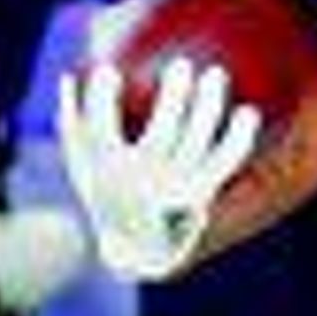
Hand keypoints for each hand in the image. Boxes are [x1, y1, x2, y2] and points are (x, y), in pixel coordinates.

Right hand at [55, 57, 260, 280]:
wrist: (136, 250)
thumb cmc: (106, 197)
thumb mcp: (81, 165)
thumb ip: (71, 121)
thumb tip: (68, 77)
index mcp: (108, 174)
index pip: (101, 130)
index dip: (100, 99)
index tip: (107, 71)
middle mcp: (144, 185)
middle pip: (164, 136)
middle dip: (175, 98)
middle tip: (183, 64)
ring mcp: (175, 191)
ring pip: (198, 146)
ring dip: (208, 109)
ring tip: (216, 74)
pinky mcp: (200, 196)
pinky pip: (223, 163)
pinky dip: (237, 139)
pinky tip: (248, 111)